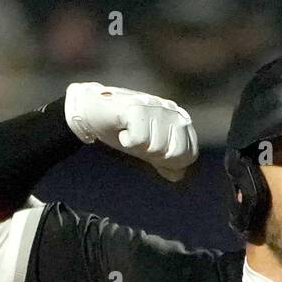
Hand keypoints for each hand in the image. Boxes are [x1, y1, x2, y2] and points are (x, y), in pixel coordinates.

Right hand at [64, 82, 198, 180]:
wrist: (91, 112)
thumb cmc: (122, 130)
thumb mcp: (147, 149)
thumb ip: (165, 161)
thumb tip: (179, 175)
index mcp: (179, 119)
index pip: (190, 154)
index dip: (170, 162)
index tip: (151, 151)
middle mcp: (171, 110)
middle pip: (176, 153)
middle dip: (155, 155)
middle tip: (140, 141)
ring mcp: (155, 106)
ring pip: (157, 148)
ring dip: (138, 147)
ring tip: (130, 132)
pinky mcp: (136, 106)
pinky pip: (139, 140)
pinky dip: (126, 140)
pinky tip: (122, 129)